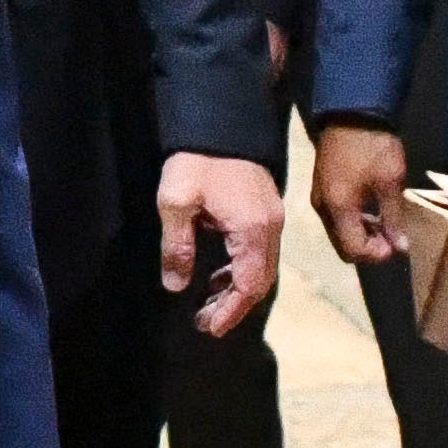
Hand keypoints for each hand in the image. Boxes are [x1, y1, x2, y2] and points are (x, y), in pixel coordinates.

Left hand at [156, 151, 282, 336]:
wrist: (220, 119)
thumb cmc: (196, 160)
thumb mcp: (176, 202)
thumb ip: (177, 246)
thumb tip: (176, 285)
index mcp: (252, 229)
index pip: (250, 284)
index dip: (231, 311)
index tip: (210, 328)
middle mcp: (270, 228)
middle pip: (261, 281)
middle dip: (234, 306)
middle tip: (205, 321)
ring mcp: (272, 218)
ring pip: (262, 267)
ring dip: (237, 288)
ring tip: (208, 302)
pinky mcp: (266, 209)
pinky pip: (259, 251)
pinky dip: (241, 268)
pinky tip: (218, 272)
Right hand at [310, 119, 406, 265]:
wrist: (351, 110)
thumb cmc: (373, 146)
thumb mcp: (389, 182)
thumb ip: (393, 218)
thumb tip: (400, 248)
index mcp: (338, 208)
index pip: (353, 250)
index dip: (376, 255)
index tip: (396, 245)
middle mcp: (323, 207)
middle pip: (342, 245)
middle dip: (368, 248)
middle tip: (391, 238)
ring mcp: (319, 196)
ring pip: (338, 232)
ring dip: (361, 235)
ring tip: (384, 224)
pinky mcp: (321, 186)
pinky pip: (335, 217)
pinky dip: (352, 222)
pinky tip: (370, 210)